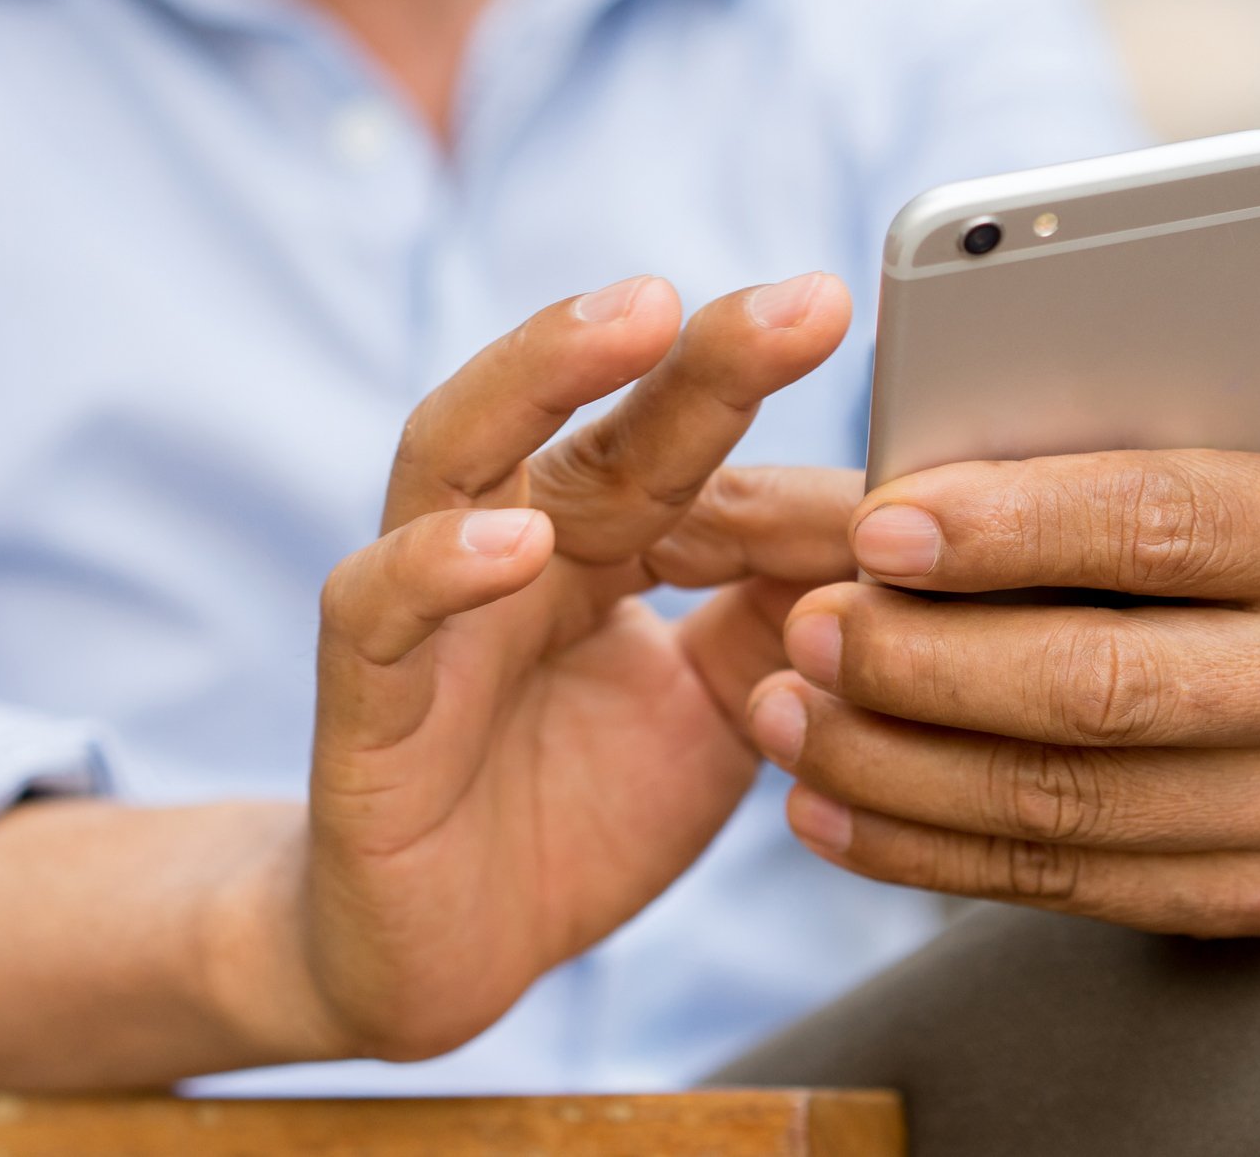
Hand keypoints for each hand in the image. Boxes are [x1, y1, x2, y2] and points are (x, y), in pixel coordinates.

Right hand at [299, 271, 859, 1060]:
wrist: (448, 956)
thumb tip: (897, 524)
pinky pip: (378, 612)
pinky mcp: (362, 706)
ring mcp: (425, 612)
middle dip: (700, 355)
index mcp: (596, 540)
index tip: (876, 355)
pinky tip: (517, 541)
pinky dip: (439, 568)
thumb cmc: (578, 813)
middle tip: (806, 304)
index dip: (779, 414)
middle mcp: (507, 545)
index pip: (686, 447)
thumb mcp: (721, 711)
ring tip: (638, 319)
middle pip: (594, 420)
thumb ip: (789, 615)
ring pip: (452, 453)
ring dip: (540, 375)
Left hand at [747, 241, 1259, 937]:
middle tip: (802, 629)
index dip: (1010, 530)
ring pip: (1069, 801)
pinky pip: (1067, 883)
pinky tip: (827, 806)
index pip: (1166, 523)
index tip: (875, 527)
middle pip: (1105, 684)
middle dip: (928, 662)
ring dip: (899, 766)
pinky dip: (927, 851)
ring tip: (785, 714)